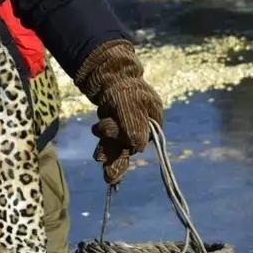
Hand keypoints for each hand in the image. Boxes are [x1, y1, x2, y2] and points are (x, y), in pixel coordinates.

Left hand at [76, 41, 165, 184]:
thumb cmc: (122, 87)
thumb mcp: (130, 104)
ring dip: (108, 152)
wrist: (108, 75)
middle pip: (130, 147)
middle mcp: (143, 127)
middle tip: (109, 178)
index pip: (142, 141)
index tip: (119, 144)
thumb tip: (138, 147)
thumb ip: (134, 125)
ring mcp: (129, 127)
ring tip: (99, 158)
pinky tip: (99, 153)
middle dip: (118, 158)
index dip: (128, 145)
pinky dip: (105, 145)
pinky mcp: (117, 127)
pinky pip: (111, 142)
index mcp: (153, 121)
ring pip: (118, 146)